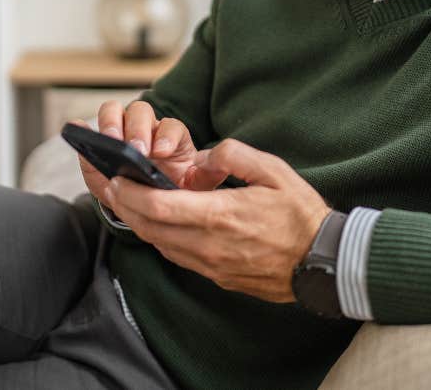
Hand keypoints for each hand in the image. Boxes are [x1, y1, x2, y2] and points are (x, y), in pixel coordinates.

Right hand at [75, 100, 220, 210]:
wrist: (151, 202)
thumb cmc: (176, 189)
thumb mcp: (195, 185)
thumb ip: (208, 175)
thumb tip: (217, 164)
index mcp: (172, 137)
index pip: (171, 126)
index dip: (166, 136)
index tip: (162, 152)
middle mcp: (146, 129)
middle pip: (140, 112)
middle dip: (137, 128)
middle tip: (135, 149)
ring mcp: (120, 134)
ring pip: (114, 112)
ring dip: (110, 123)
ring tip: (109, 142)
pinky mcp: (98, 146)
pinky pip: (88, 130)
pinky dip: (82, 129)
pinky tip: (77, 130)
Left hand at [104, 138, 332, 302]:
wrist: (321, 260)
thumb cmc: (300, 214)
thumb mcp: (274, 171)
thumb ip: (235, 155)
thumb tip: (204, 157)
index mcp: (219, 215)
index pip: (157, 206)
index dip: (129, 192)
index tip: (116, 176)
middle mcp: (207, 244)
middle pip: (149, 227)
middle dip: (123, 205)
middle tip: (109, 185)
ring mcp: (211, 264)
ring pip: (159, 244)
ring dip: (139, 222)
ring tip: (128, 200)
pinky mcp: (217, 276)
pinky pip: (177, 256)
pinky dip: (160, 236)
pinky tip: (162, 221)